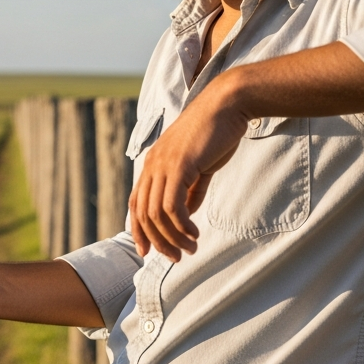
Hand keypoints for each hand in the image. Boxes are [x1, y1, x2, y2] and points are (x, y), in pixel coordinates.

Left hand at [129, 80, 248, 261]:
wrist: (227, 105)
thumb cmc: (216, 132)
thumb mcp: (199, 166)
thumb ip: (190, 190)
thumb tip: (186, 214)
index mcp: (153, 164)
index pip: (136, 203)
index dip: (139, 230)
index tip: (149, 252)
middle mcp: (152, 165)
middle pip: (143, 213)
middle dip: (157, 241)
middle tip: (176, 257)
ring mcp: (163, 164)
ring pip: (157, 214)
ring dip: (172, 237)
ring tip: (190, 249)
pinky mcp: (179, 166)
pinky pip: (173, 206)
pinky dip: (181, 226)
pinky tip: (195, 234)